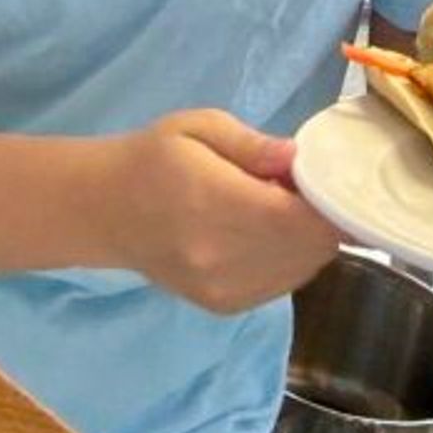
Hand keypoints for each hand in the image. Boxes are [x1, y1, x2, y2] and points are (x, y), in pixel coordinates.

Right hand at [107, 109, 339, 313]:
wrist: (104, 210)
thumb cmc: (154, 157)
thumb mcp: (200, 127)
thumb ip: (253, 145)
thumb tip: (297, 158)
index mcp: (216, 205)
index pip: (300, 220)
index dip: (327, 200)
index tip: (325, 175)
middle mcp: (222, 258)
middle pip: (310, 249)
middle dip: (322, 218)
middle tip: (301, 186)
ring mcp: (223, 290)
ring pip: (300, 270)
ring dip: (308, 240)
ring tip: (281, 207)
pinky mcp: (222, 306)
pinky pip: (280, 285)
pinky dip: (289, 260)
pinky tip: (268, 233)